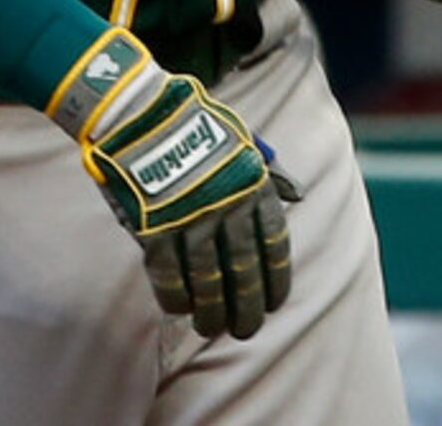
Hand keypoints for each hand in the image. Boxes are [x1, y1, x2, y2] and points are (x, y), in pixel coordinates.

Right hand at [52, 30, 290, 339]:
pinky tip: (179, 309)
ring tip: (211, 328)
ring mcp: (191, 218)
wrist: (142, 111)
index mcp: (253, 185)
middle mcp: (228, 205)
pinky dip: (175, 297)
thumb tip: (299, 195)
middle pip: (244, 271)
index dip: (276, 279)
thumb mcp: (244, 140)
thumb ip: (271, 172)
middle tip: (245, 330)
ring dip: (210, 311)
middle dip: (246, 307)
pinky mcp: (154, 227)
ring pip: (208, 280)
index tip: (274, 303)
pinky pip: (169, 275)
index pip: (274, 244)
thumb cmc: (195, 124)